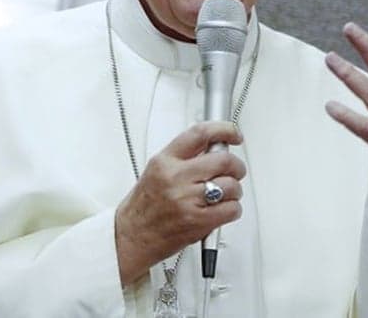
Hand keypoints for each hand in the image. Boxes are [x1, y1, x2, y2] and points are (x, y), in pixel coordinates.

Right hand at [115, 122, 245, 285]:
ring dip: (235, 190)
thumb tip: (214, 148)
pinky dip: (233, 209)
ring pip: (231, 185)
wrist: (131, 236)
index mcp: (165, 161)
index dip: (224, 130)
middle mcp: (176, 177)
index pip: (200, 134)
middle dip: (236, 166)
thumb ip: (184, 158)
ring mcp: (187, 199)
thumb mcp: (157, 171)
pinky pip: (231, 209)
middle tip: (235, 171)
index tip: (234, 135)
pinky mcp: (197, 221)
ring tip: (225, 195)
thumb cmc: (143, 207)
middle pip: (223, 160)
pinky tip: (223, 209)